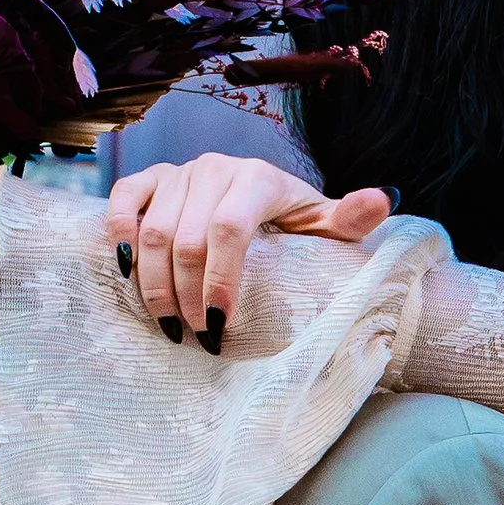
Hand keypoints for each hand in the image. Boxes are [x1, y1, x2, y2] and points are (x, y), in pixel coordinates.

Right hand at [108, 152, 392, 346]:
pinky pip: (124, 201)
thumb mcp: (324, 227)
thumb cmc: (296, 225)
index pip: (228, 229)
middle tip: (197, 335)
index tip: (220, 323)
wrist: (263, 197)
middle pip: (187, 237)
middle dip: (188, 294)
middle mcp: (215, 168)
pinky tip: (127, 274)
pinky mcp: (153, 178)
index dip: (219, 279)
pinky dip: (119, 237)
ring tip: (169, 324)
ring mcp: (181, 171)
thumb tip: (383, 198)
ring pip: (153, 230)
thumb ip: (348, 219)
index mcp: (258, 179)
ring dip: (156, 283)